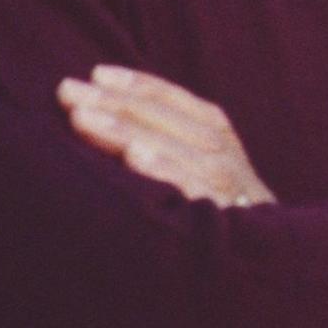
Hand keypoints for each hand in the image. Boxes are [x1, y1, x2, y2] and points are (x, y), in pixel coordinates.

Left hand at [58, 65, 276, 208]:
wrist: (260, 254)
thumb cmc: (217, 205)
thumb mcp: (202, 162)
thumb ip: (169, 136)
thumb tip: (106, 111)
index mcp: (216, 132)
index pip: (173, 99)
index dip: (136, 83)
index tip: (95, 73)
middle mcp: (220, 151)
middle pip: (163, 118)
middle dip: (113, 101)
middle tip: (67, 90)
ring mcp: (222, 182)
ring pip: (169, 146)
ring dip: (124, 129)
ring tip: (82, 118)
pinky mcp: (219, 215)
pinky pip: (187, 186)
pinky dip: (162, 168)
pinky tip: (133, 155)